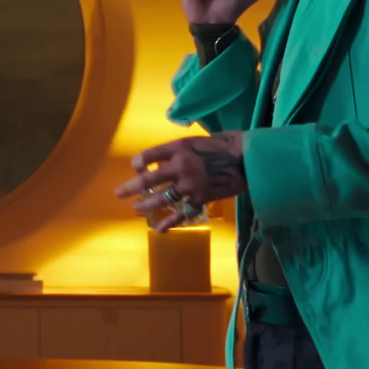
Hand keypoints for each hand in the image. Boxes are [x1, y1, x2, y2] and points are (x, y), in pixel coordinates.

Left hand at [114, 132, 249, 230]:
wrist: (249, 158)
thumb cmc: (224, 145)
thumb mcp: (197, 141)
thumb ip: (180, 151)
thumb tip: (164, 160)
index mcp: (178, 148)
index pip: (147, 156)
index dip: (137, 163)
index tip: (135, 168)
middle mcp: (180, 166)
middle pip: (147, 180)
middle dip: (130, 188)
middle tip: (119, 194)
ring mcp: (189, 185)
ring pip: (161, 198)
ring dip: (146, 205)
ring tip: (136, 209)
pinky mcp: (201, 199)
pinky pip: (181, 212)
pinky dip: (169, 222)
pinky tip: (159, 228)